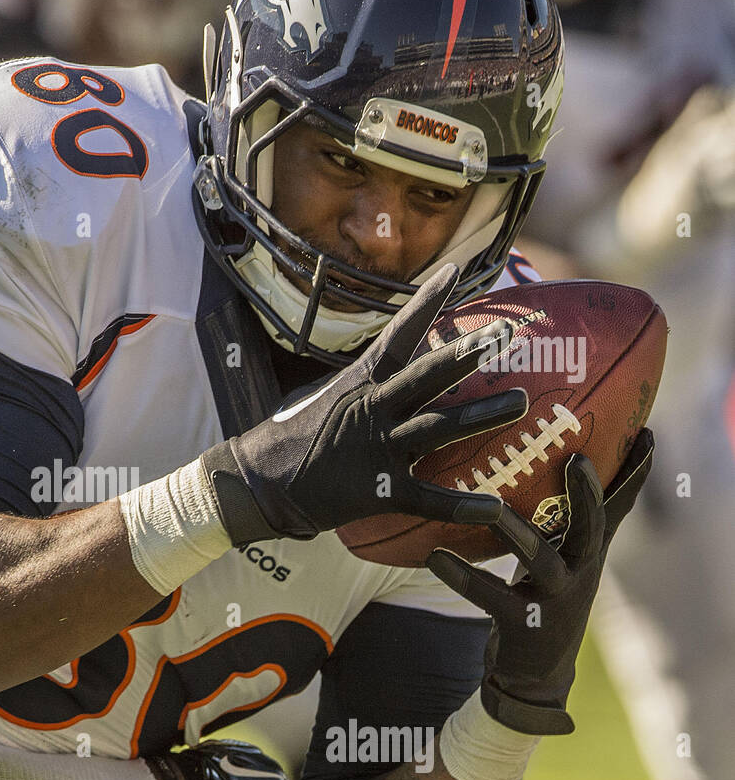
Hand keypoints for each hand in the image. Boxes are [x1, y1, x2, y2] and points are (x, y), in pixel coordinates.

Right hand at [199, 264, 528, 545]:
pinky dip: (462, 506)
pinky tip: (496, 508)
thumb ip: (363, 386)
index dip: (426, 302)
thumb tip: (391, 368)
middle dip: (467, 353)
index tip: (455, 271)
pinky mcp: (378, 490)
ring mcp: (377, 449)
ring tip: (519, 402)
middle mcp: (373, 409)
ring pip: (438, 429)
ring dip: (481, 416)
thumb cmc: (294, 440)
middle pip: (427, 376)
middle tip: (505, 332)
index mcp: (361, 383)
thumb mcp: (325, 398)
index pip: (399, 335)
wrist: (260, 484)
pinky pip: (428, 499)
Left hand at [426, 429, 654, 733]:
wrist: (532, 674)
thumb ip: (559, 519)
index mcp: (587, 551)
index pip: (618, 506)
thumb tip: (549, 463)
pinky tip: (436, 555)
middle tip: (578, 459)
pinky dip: (461, 576)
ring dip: (513, 530)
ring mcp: (553, 600)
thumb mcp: (558, 557)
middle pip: (593, 527)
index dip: (635, 473)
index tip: (646, 433)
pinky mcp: (522, 625)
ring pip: (540, 559)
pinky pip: (489, 596)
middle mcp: (579, 571)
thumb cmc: (540, 598)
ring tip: (487, 505)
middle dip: (587, 494)